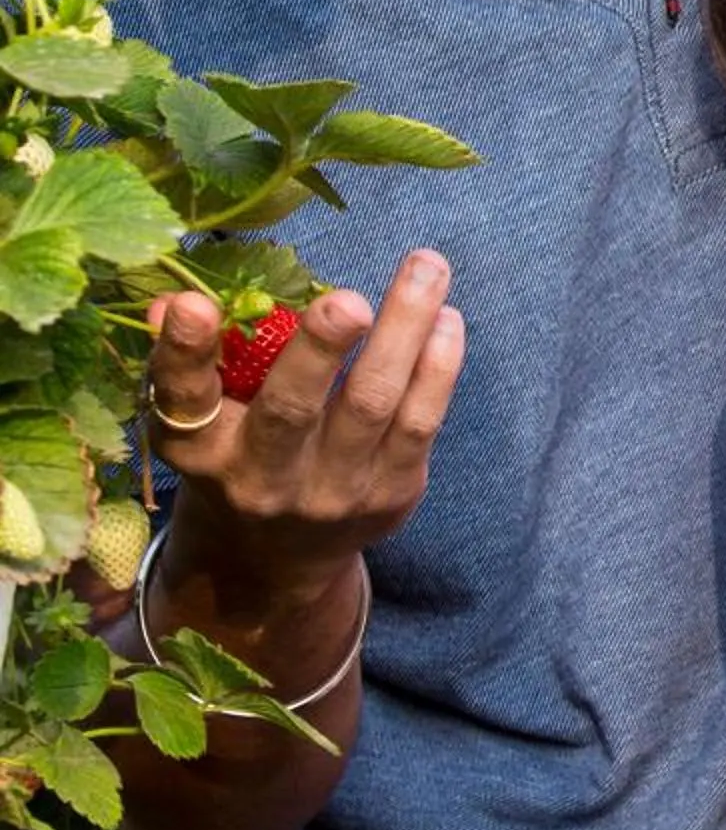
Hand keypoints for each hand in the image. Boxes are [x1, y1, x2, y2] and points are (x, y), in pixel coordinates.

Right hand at [141, 253, 463, 601]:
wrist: (276, 561)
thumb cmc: (240, 457)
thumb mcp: (202, 421)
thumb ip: (194, 360)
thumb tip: (173, 301)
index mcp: (201, 448)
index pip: (185, 399)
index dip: (185, 352)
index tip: (193, 304)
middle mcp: (261, 476)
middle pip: (292, 408)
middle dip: (320, 349)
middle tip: (348, 300)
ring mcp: (331, 491)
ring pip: (373, 403)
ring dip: (405, 329)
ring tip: (427, 268)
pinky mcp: (389, 495)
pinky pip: (420, 422)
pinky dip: (438, 366)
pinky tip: (447, 319)